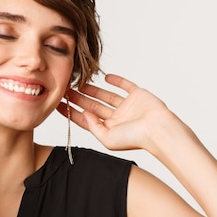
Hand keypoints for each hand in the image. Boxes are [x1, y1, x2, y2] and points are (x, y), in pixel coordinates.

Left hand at [57, 74, 175, 151]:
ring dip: (92, 90)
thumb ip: (93, 126)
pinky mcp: (138, 95)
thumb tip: (83, 113)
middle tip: (64, 89)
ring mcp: (127, 106)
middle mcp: (117, 118)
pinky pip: (125, 86)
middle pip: (93, 106)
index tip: (57, 105)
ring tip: (78, 83)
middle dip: (78, 98)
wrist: (158, 129)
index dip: (71, 112)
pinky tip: (105, 77)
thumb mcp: (107, 139)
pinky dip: (116, 80)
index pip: (85, 119)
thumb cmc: (135, 138)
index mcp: (109, 129)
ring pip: (106, 95)